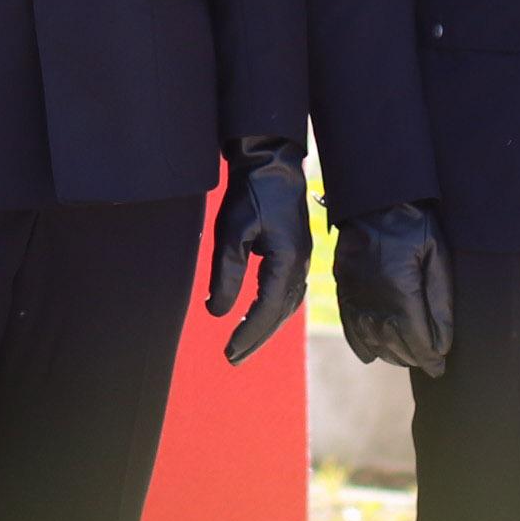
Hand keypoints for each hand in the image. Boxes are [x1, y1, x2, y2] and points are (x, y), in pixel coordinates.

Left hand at [208, 136, 313, 364]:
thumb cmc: (249, 193)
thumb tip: (217, 312)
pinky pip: (287, 292)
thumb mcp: (230, 233)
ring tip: (242, 345)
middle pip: (280, 314)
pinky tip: (258, 316)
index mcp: (287, 261)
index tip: (228, 351)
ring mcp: (302, 259)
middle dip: (256, 338)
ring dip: (265, 327)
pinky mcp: (296, 253)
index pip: (267, 310)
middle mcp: (300, 264)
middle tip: (233, 358)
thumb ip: (226, 274)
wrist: (271, 162)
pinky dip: (272, 310)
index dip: (248, 334)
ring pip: (286, 305)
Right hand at [333, 200, 452, 376]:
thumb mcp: (437, 257)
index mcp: (400, 293)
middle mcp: (374, 301)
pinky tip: (375, 353)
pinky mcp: (343, 290)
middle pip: (396, 346)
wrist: (373, 200)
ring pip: (374, 342)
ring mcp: (355, 297)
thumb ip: (441, 302)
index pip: (417, 341)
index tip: (440, 368)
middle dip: (414, 358)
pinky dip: (364, 345)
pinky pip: (351, 329)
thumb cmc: (413, 224)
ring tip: (409, 356)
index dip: (430, 359)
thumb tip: (443, 343)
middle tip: (429, 361)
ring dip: (393, 354)